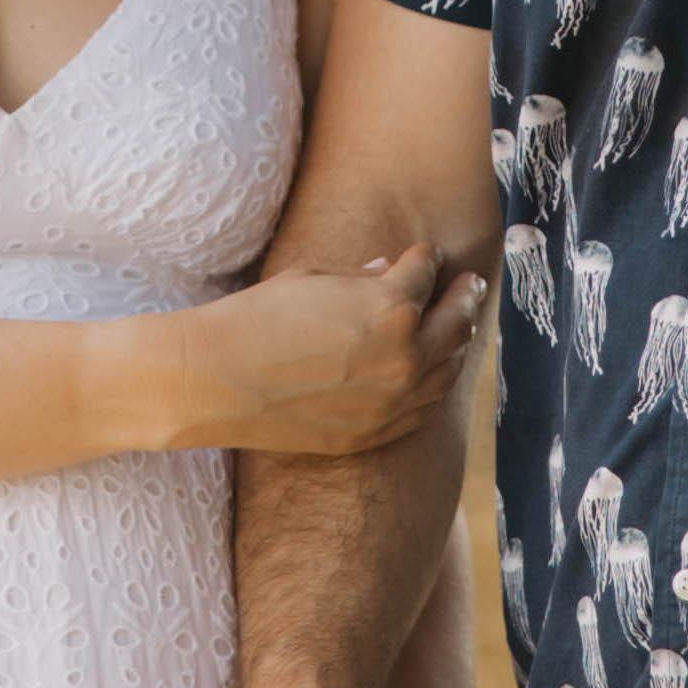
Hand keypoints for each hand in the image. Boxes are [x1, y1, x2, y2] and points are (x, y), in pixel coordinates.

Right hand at [152, 247, 483, 457]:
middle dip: (463, 297)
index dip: (423, 258)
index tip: (424, 254)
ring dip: (456, 343)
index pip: (425, 273)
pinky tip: (433, 372)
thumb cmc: (257, 319)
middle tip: (469, 285)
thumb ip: (358, 278)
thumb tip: (384, 270)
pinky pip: (423, 409)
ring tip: (458, 327)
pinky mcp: (375, 433)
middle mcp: (405, 355)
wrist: (218, 381)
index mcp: (392, 306)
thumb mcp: (311, 280)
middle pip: (455, 321)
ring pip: (448, 369)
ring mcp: (394, 401)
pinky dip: (433, 386)